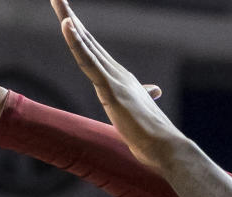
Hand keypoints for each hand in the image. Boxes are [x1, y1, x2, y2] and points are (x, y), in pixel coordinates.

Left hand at [50, 0, 176, 170]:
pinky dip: (77, 43)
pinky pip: (89, 62)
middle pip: (87, 40)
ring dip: (69, 21)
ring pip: (86, 45)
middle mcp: (117, 72)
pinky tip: (68, 25)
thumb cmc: (154, 134)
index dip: (79, 32)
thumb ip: (144, 96)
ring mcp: (114, 79)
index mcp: (120, 78)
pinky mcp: (110, 89)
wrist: (166, 146)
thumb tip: (154, 91)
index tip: (66, 15)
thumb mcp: (142, 110)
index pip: (94, 50)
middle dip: (70, 17)